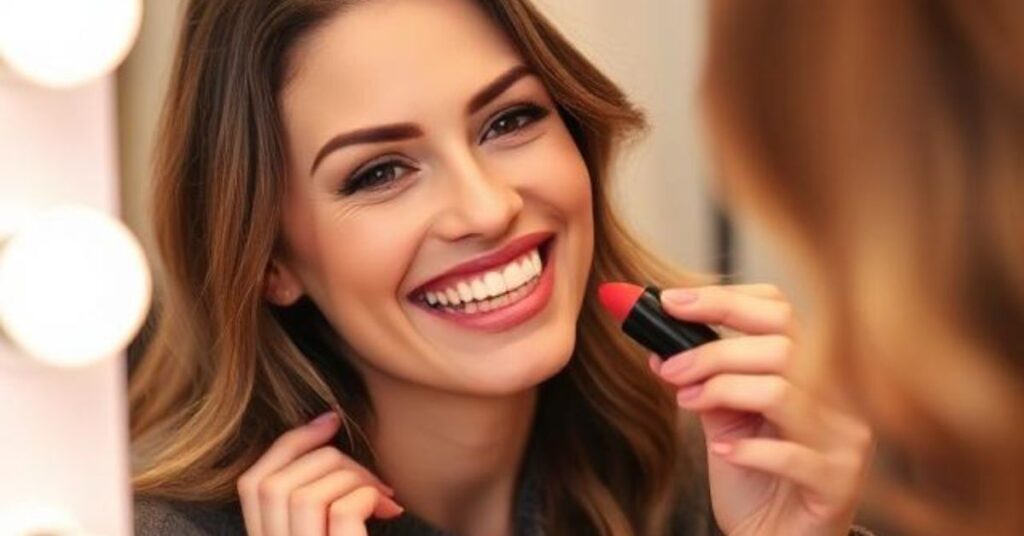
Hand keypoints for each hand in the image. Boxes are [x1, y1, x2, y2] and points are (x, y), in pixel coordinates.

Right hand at [237, 412, 403, 535]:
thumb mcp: (325, 523)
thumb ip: (316, 500)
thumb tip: (330, 434)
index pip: (250, 484)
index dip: (289, 442)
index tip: (329, 420)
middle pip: (276, 484)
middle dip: (331, 461)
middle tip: (373, 479)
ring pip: (304, 496)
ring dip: (352, 480)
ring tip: (384, 497)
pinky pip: (342, 513)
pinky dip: (368, 500)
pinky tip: (388, 511)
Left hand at [654, 285, 872, 535]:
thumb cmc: (752, 477)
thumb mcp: (724, 419)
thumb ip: (706, 380)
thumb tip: (661, 341)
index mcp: (811, 368)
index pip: (778, 310)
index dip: (723, 299)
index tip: (669, 303)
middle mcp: (838, 396)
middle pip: (781, 345)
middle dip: (713, 351)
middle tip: (669, 368)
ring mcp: (844, 439)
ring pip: (782, 391)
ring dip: (722, 391)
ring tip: (687, 403)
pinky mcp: (839, 483)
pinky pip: (792, 455)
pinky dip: (748, 449)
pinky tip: (722, 451)